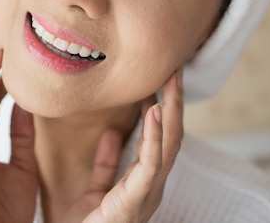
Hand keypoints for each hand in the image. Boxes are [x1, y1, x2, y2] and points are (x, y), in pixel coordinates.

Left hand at [65, 68, 183, 222]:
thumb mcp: (94, 190)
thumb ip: (106, 163)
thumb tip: (111, 133)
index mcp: (143, 182)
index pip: (161, 138)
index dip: (164, 107)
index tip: (162, 78)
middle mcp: (152, 186)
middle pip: (171, 136)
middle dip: (175, 102)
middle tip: (175, 69)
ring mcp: (148, 194)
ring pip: (169, 145)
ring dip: (171, 110)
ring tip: (171, 81)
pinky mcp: (135, 201)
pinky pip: (151, 165)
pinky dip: (156, 137)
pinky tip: (156, 112)